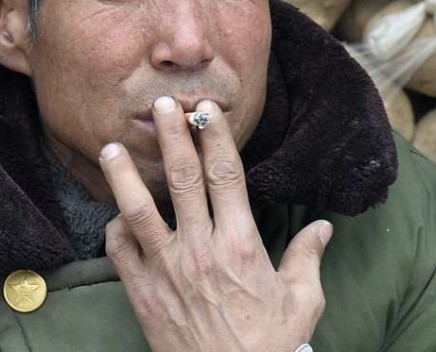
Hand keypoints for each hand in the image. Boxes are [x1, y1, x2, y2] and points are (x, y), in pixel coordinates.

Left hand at [99, 96, 331, 350]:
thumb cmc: (272, 345)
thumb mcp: (303, 300)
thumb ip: (308, 256)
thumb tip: (323, 227)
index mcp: (241, 245)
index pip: (226, 176)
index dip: (215, 138)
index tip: (206, 111)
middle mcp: (201, 250)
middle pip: (182, 180)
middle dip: (172, 138)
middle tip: (161, 106)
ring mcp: (167, 272)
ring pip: (139, 212)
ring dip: (125, 176)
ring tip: (113, 147)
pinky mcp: (144, 295)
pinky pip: (120, 253)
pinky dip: (116, 229)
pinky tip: (117, 215)